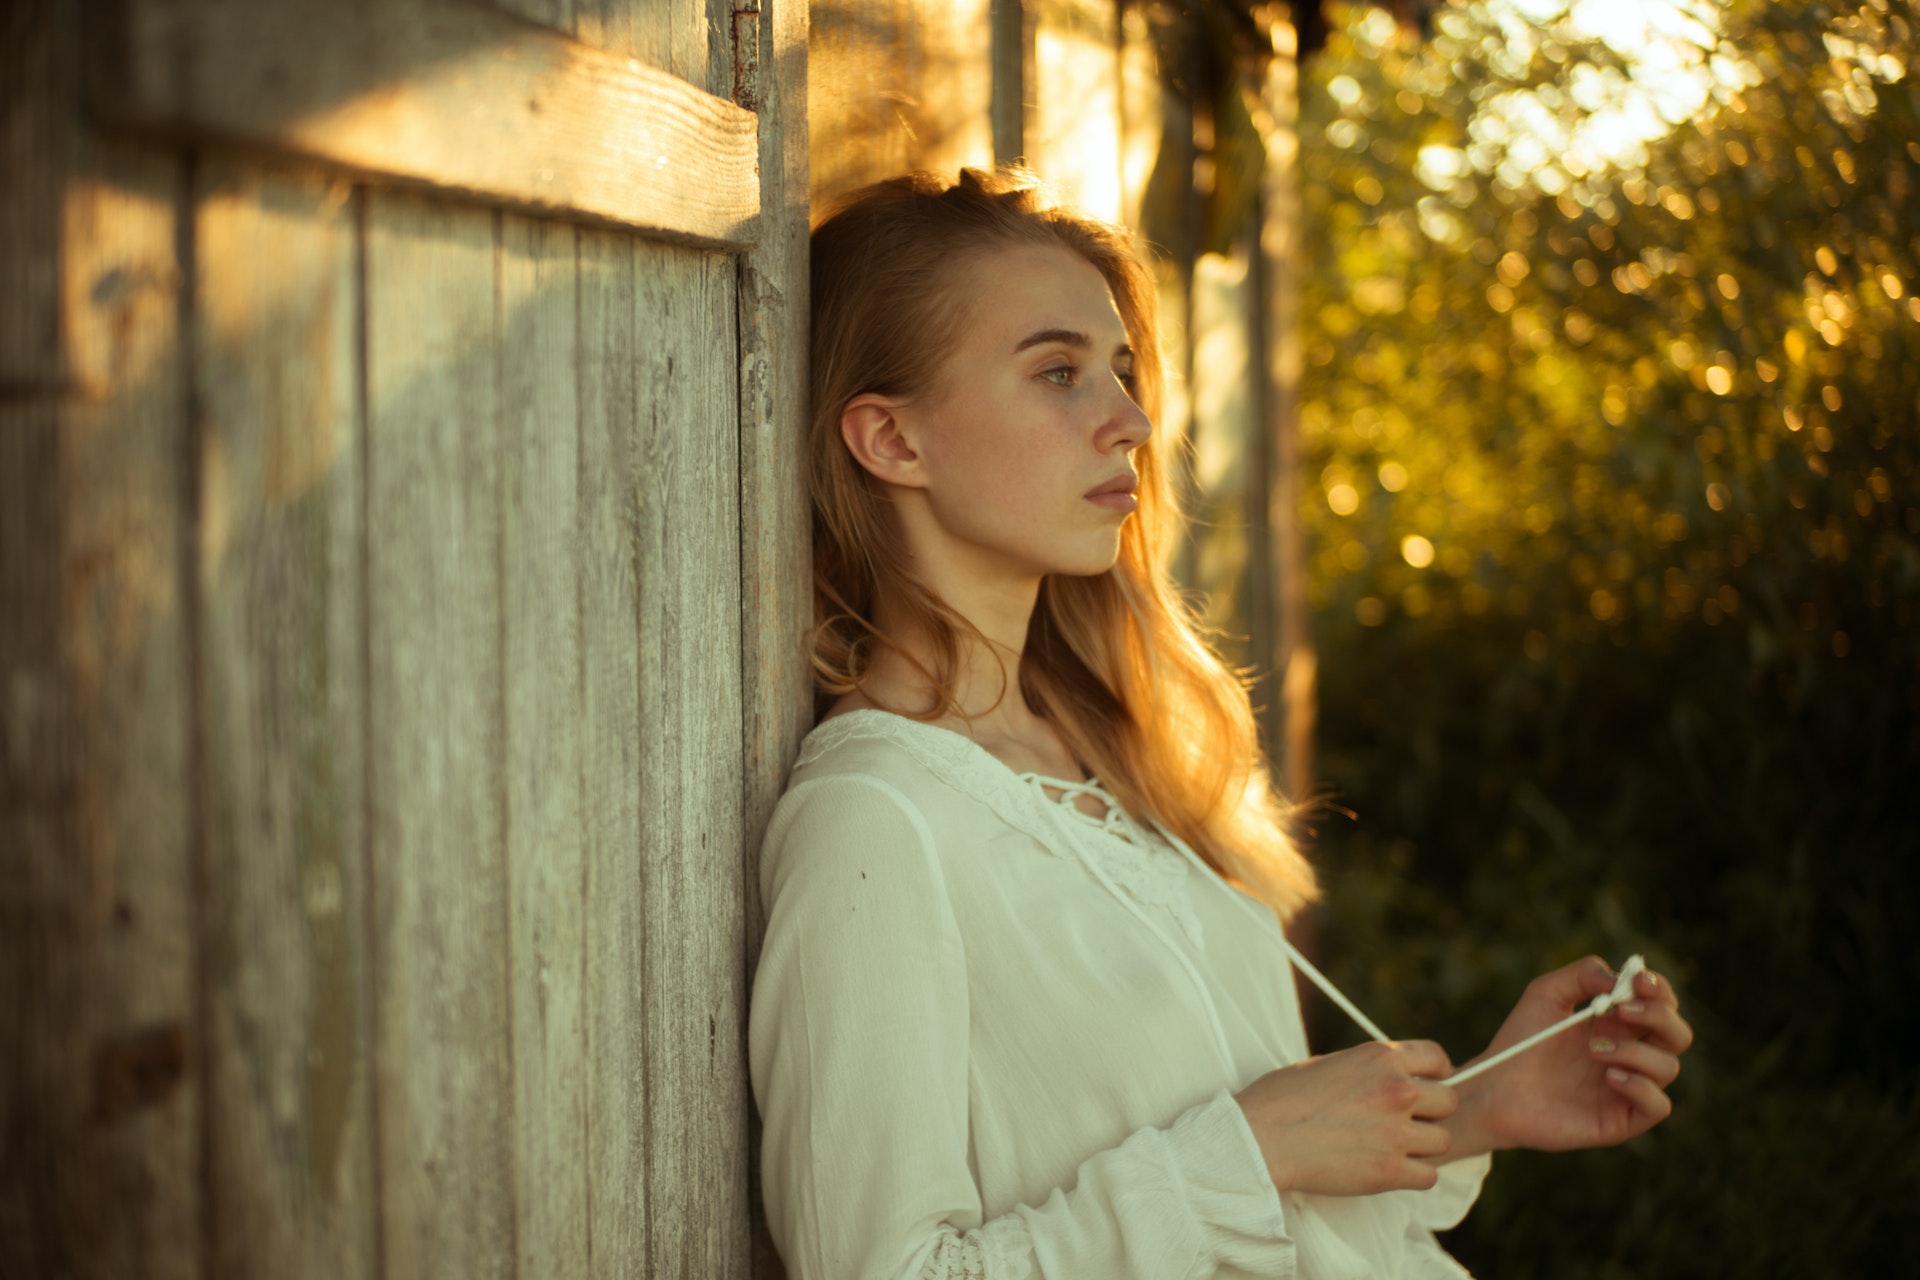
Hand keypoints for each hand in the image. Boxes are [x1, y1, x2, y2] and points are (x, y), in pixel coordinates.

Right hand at [1233, 1040, 1457, 1195]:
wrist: (1259, 1138)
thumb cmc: (1281, 1099)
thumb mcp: (1329, 1064)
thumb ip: (1367, 1070)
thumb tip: (1387, 1078)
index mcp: (1380, 1057)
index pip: (1437, 1058)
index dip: (1436, 1074)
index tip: (1426, 1085)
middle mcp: (1396, 1089)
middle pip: (1448, 1101)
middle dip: (1431, 1112)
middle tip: (1405, 1122)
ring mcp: (1397, 1131)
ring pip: (1443, 1140)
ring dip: (1423, 1147)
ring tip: (1393, 1148)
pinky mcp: (1390, 1171)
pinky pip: (1429, 1176)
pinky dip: (1414, 1176)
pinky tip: (1389, 1170)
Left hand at [1446, 956, 1692, 1158]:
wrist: (1494, 1089)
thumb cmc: (1520, 1041)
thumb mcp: (1545, 993)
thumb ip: (1582, 974)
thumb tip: (1619, 979)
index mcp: (1617, 1024)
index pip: (1661, 1004)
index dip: (1658, 989)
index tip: (1637, 981)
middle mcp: (1629, 1055)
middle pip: (1677, 1034)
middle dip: (1660, 1015)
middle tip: (1622, 1010)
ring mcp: (1628, 1088)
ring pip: (1668, 1067)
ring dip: (1637, 1052)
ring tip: (1594, 1050)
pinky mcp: (1621, 1119)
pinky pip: (1658, 1106)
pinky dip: (1642, 1087)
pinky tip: (1610, 1076)